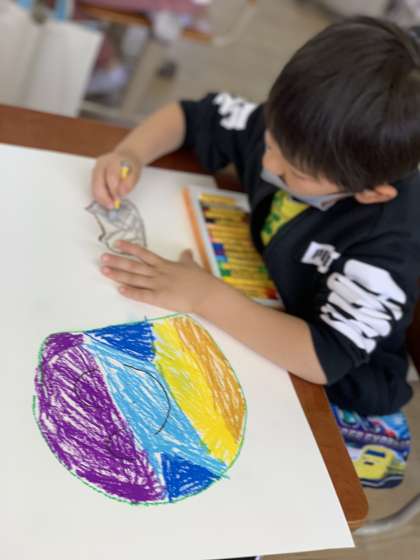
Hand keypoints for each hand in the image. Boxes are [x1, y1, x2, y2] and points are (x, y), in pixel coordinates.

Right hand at [91, 151, 141, 208]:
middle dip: (104, 197)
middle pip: (98, 182)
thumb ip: (129, 183)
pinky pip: (94, 188)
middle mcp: (101, 164)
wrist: (125, 157)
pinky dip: (100, 196)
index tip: (118, 199)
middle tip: (112, 206)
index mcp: (113, 161)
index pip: (111, 176)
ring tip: (110, 204)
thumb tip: (121, 193)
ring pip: (94, 187)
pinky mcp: (93, 175)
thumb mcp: (135, 174)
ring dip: (101, 198)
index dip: (114, 189)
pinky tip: (107, 200)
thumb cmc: (130, 166)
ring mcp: (95, 169)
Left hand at [100, 241, 231, 313]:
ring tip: (105, 271)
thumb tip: (186, 251)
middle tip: (103, 257)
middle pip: (134, 265)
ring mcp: (157, 285)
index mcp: (164, 264)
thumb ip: (186, 258)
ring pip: (134, 278)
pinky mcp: (159, 298)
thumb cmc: (200, 279)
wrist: (206, 293)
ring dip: (118, 274)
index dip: (129, 248)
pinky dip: (130, 292)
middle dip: (117, 261)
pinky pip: (142, 294)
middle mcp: (158, 273)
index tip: (116, 243)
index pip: (143, 253)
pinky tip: (119, 289)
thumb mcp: (191, 265)